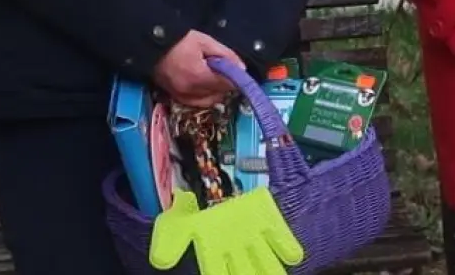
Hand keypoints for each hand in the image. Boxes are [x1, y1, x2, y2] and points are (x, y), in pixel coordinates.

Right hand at [149, 188, 304, 274]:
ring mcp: (253, 237)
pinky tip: (293, 257)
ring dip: (271, 272)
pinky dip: (287, 247)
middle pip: (245, 274)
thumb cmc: (188, 213)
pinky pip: (281, 238)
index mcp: (211, 254)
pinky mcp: (268, 222)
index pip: (217, 273)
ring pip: (266, 263)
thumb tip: (160, 261)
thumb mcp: (172, 226)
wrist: (205, 187)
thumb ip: (169, 242)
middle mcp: (235, 251)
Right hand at [152, 31, 241, 107]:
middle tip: (225, 69)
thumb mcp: (206, 42)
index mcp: (198, 77)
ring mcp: (181, 96)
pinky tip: (204, 84)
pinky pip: (196, 102)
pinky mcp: (175, 97)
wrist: (152, 44)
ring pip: (209, 100)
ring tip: (214, 75)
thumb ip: (225, 55)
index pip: (227, 85)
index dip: (237, 78)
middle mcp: (190, 91)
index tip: (239, 71)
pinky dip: (205, 96)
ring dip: (216, 91)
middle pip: (219, 94)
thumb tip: (242, 68)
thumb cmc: (180, 41)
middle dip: (226, 84)